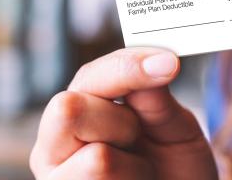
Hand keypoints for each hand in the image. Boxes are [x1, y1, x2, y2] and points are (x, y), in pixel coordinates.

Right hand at [30, 47, 217, 178]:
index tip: (169, 63)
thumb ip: (159, 100)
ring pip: (97, 159)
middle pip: (69, 109)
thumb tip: (153, 63)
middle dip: (123, 124)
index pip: (91, 76)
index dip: (129, 67)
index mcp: (79, 109)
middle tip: (140, 142)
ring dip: (135, 167)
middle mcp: (56, 142)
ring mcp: (57, 176)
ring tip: (138, 173)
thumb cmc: (172, 167)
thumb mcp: (176, 129)